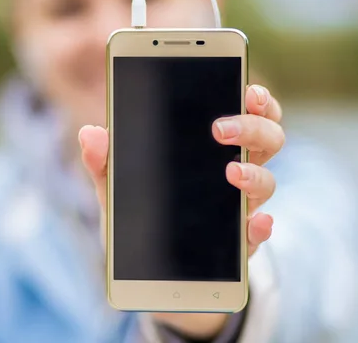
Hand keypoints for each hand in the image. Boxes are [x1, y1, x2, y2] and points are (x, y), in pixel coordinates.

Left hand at [78, 84, 284, 338]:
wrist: (146, 269)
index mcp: (212, 148)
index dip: (256, 98)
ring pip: (267, 181)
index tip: (247, 89)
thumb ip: (104, 160)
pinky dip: (261, 227)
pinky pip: (259, 233)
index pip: (248, 113)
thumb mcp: (116, 185)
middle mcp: (234, 171)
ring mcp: (239, 207)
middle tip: (220, 128)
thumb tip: (90, 133)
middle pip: (267, 139)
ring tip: (230, 172)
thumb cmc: (139, 214)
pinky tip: (253, 222)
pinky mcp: (238, 243)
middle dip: (251, 127)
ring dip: (254, 174)